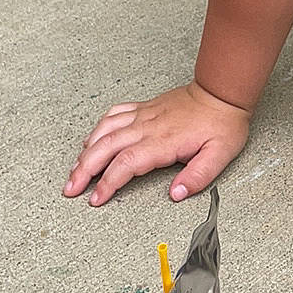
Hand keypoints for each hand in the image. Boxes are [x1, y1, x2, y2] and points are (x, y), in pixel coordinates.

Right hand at [63, 81, 250, 205]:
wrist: (221, 93)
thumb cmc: (222, 124)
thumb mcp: (219, 155)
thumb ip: (198, 177)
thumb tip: (177, 194)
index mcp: (163, 141)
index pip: (126, 164)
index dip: (108, 183)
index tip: (96, 199)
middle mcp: (147, 127)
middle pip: (106, 148)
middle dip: (84, 170)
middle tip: (70, 189)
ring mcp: (143, 115)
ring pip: (105, 131)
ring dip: (86, 151)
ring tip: (74, 170)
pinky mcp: (144, 108)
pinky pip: (114, 114)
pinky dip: (98, 128)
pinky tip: (91, 139)